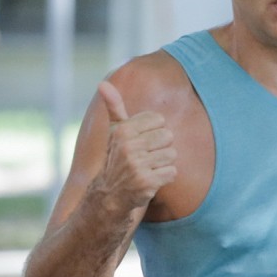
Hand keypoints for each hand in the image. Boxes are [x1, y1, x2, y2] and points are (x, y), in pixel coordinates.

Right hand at [95, 80, 176, 211]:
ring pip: (172, 155)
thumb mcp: (115, 131)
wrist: (110, 193)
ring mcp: (137, 165)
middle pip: (168, 136)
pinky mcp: (147, 182)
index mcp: (123, 130)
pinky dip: (166, 177)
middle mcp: (128, 147)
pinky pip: (173, 172)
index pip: (159, 120)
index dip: (154, 131)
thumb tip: (103, 83)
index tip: (142, 142)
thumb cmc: (118, 157)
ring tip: (149, 168)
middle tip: (146, 157)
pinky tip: (152, 179)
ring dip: (164, 163)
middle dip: (161, 148)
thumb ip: (114, 106)